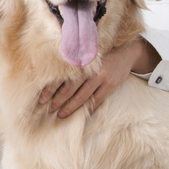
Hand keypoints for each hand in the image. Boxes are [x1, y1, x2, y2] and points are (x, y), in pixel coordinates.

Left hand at [40, 38, 154, 117]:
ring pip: (82, 97)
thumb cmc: (100, 55)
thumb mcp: (86, 55)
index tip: (41, 98)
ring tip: (61, 115)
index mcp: (79, 59)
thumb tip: (52, 79)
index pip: (61, 77)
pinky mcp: (111, 85)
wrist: (126, 52)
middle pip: (69, 89)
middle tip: (48, 109)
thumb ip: (72, 65)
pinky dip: (88, 109)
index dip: (50, 89)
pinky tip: (80, 115)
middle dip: (57, 100)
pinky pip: (97, 100)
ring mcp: (101, 77)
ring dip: (70, 107)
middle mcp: (89, 68)